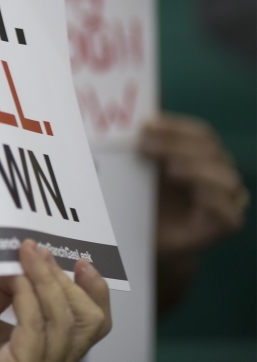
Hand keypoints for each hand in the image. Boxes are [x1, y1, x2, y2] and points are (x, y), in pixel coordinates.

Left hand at [0, 241, 110, 361]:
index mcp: (50, 352)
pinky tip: (14, 279)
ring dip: (46, 282)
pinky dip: (27, 299)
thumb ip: (4, 281)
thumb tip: (23, 253)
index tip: (79, 259)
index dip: (93, 289)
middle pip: (88, 322)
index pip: (92, 323)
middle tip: (38, 251)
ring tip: (26, 256)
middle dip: (64, 280)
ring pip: (64, 324)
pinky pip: (34, 332)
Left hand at [139, 113, 248, 254]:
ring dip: (196, 169)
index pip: (199, 133)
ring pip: (225, 178)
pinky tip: (196, 194)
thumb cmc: (145, 198)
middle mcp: (217, 172)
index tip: (147, 124)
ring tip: (169, 170)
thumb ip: (142, 147)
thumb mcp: (140, 170)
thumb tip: (131, 123)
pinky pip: (229, 211)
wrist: (147, 239)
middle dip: (176, 145)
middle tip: (144, 145)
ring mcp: (225, 198)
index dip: (175, 126)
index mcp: (200, 154)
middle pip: (210, 150)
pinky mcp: (225, 224)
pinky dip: (214, 200)